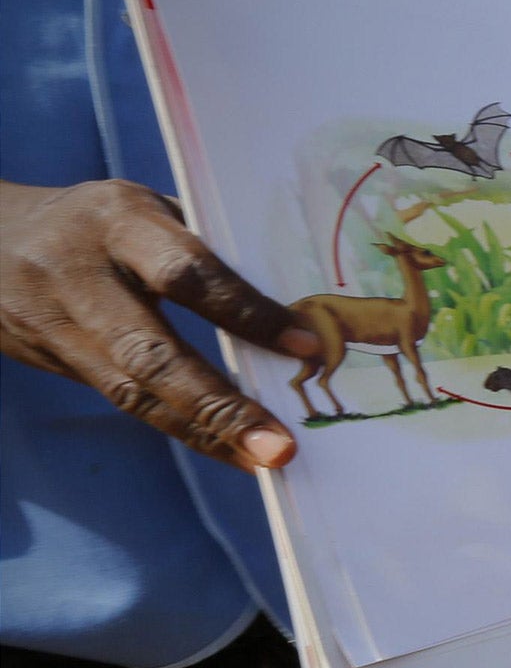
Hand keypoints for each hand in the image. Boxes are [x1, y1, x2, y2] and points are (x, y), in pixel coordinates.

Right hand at [0, 179, 320, 470]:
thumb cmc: (95, 220)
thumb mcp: (141, 207)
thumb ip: (201, 246)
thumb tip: (290, 303)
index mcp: (117, 221)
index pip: (186, 272)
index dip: (245, 311)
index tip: (304, 346)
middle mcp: (80, 275)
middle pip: (150, 352)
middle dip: (219, 405)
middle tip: (279, 447)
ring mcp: (56, 323)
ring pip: (132, 391)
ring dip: (204, 434)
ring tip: (262, 461)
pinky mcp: (50, 360)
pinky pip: (122, 401)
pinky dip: (180, 428)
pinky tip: (228, 449)